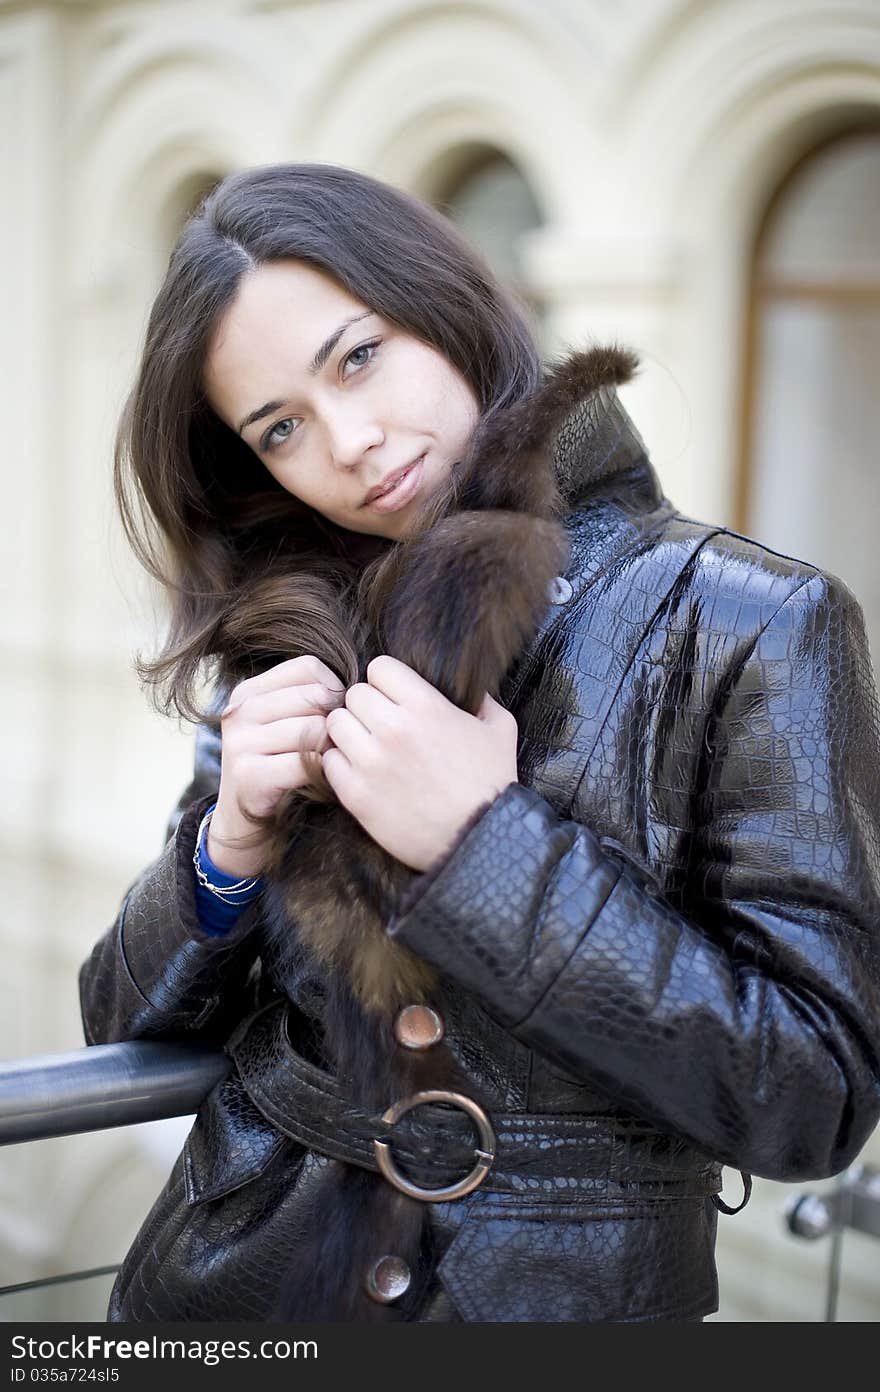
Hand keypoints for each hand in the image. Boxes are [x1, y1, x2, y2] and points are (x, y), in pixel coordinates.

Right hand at [210, 655, 345, 876]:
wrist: (245, 820)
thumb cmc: (279, 764)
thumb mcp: (283, 723)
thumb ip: (308, 697)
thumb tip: (358, 685)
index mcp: (248, 691)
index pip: (307, 667)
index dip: (333, 688)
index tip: (334, 713)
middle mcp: (239, 712)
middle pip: (313, 696)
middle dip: (334, 720)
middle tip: (334, 742)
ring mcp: (240, 743)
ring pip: (312, 728)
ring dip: (330, 747)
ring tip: (327, 760)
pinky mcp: (249, 775)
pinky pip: (305, 762)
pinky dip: (321, 771)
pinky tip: (319, 778)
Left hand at [321, 655, 518, 871]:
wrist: (480, 839)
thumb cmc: (492, 782)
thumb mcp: (501, 730)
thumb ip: (484, 700)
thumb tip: (475, 688)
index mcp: (426, 706)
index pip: (379, 668)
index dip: (386, 681)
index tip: (393, 698)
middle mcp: (393, 729)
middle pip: (353, 694)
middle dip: (366, 706)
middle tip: (378, 725)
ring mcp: (371, 762)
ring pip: (335, 724)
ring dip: (348, 733)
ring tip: (365, 747)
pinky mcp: (357, 795)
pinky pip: (329, 762)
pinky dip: (340, 765)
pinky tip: (360, 773)